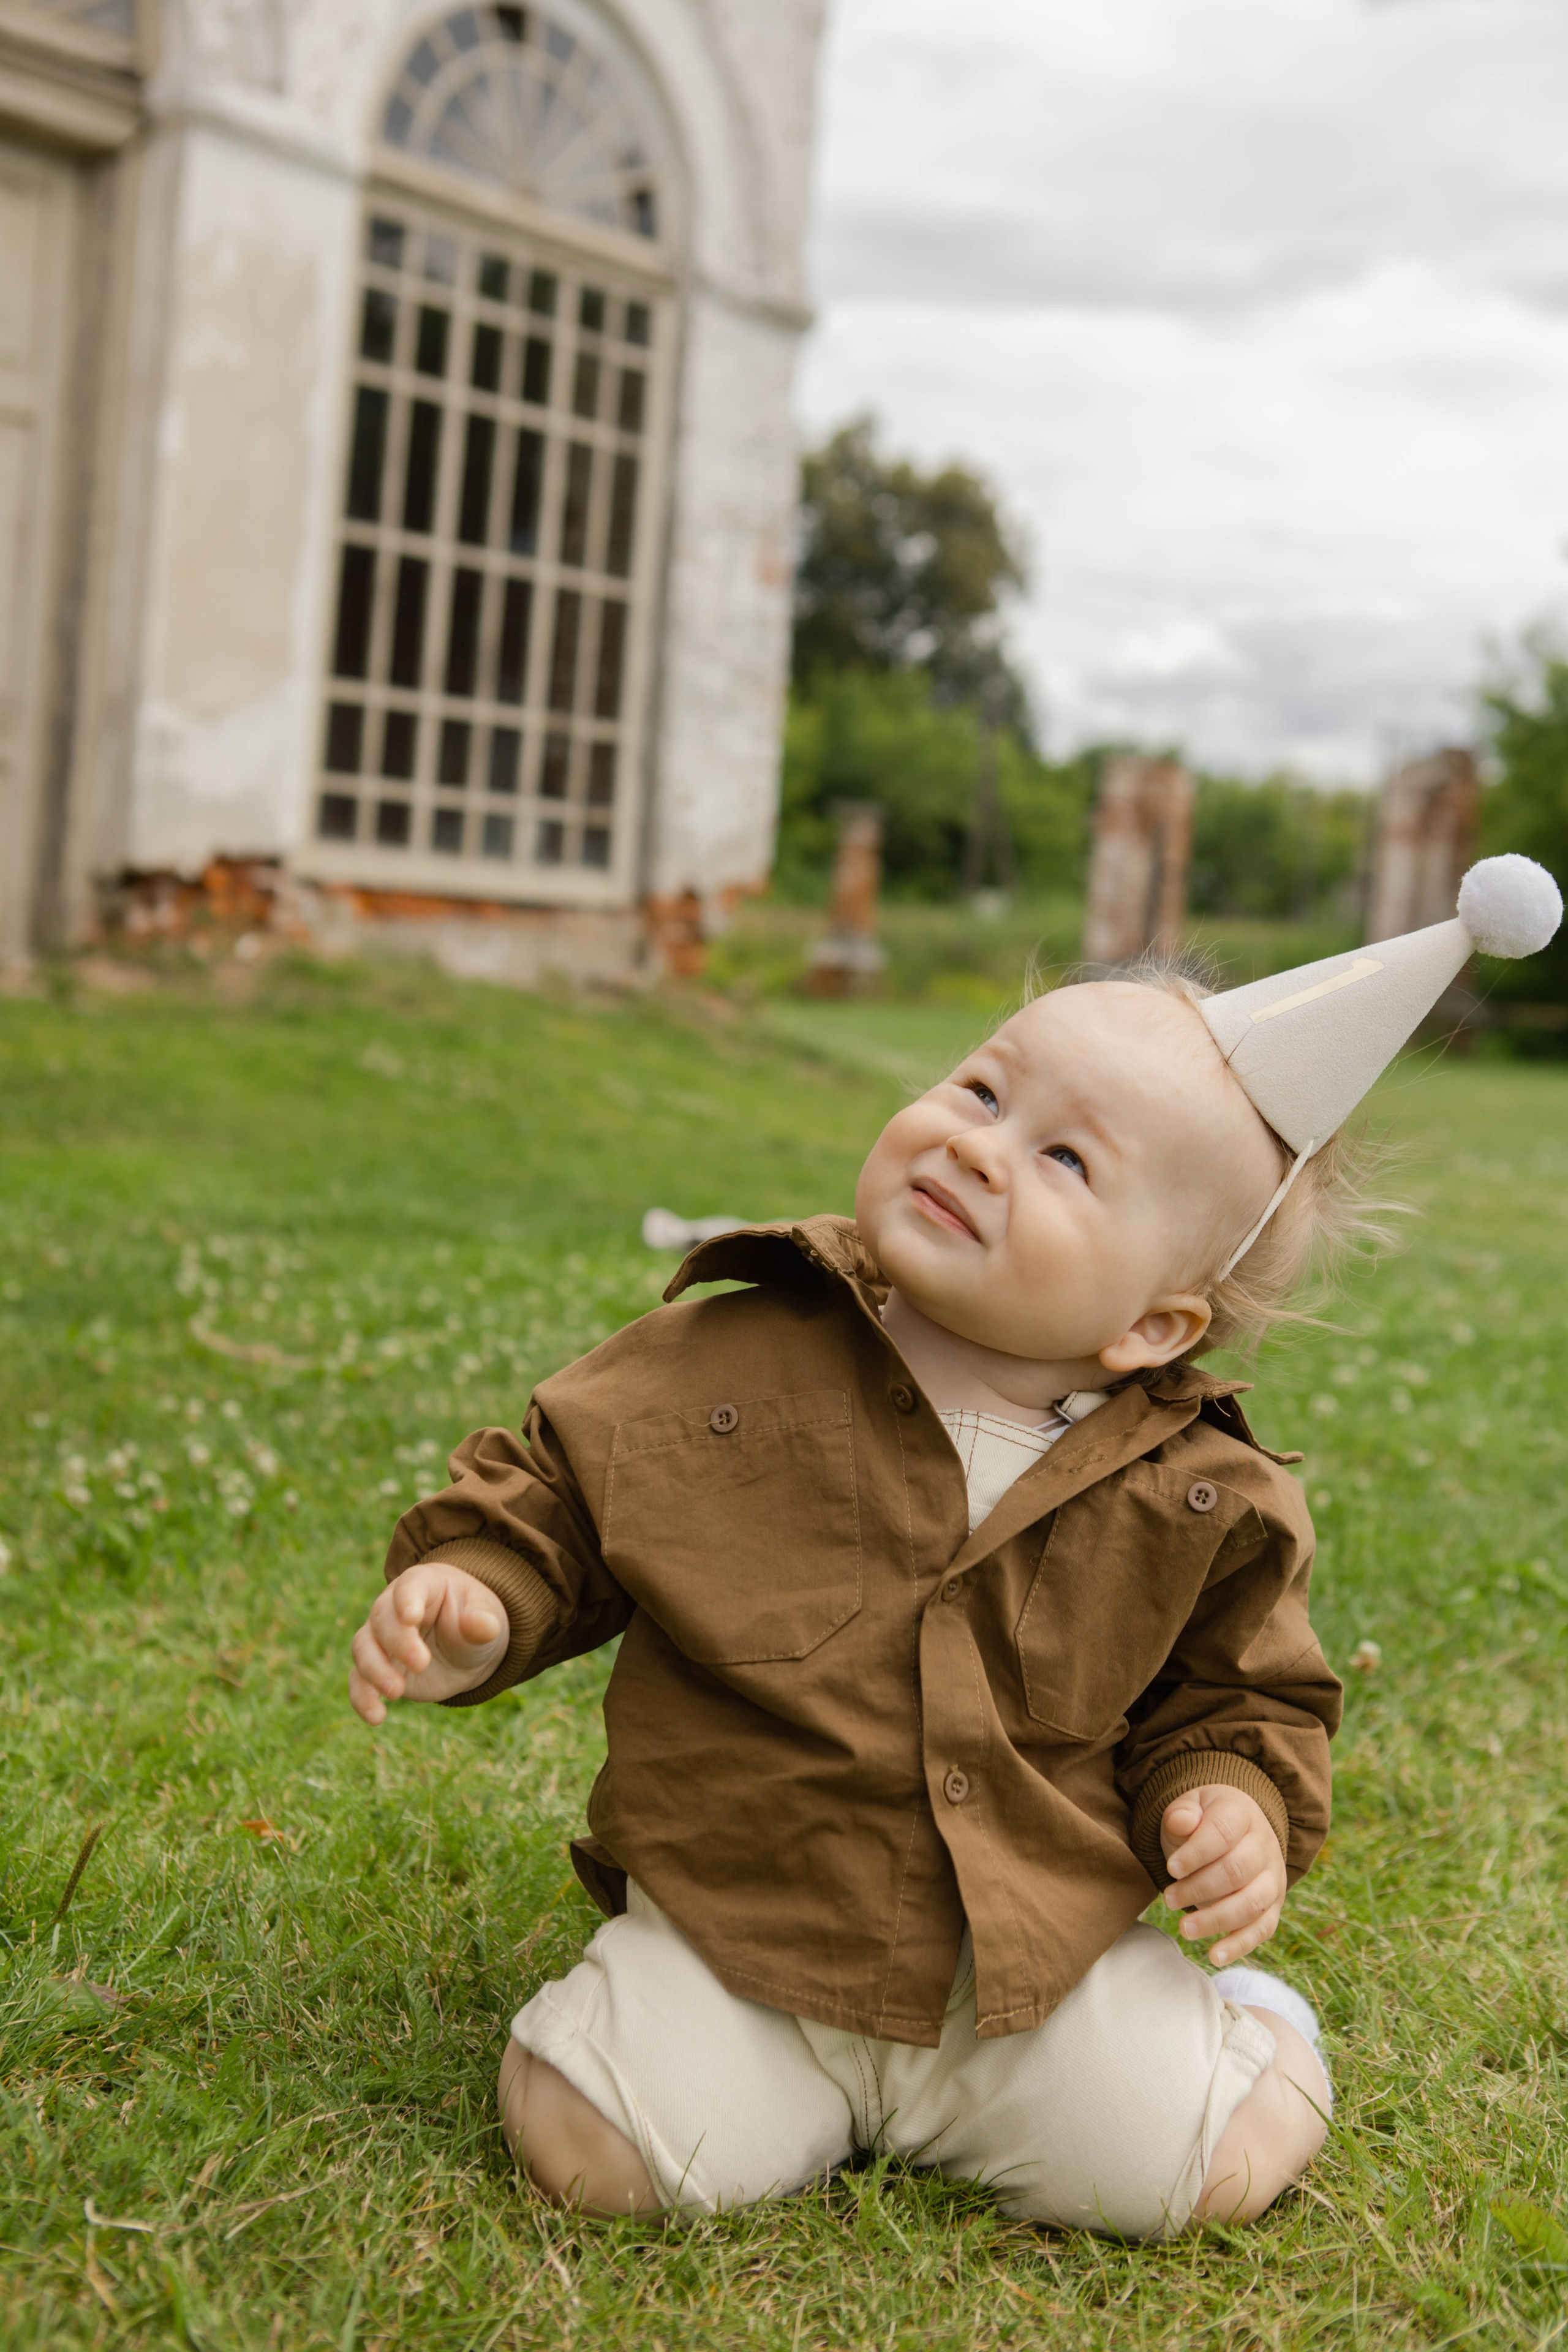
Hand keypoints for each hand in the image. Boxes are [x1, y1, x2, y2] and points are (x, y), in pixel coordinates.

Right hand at [349, 1563, 507, 1722]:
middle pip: (382, 1619)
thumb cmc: (473, 1621)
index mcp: (423, 1585)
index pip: (410, 1587)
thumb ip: (482, 1621)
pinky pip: (359, 1681)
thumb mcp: (486, 1618)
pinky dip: (362, 1698)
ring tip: (397, 1692)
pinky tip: (376, 1717)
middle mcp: (393, 1608)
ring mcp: (381, 1639)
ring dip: (375, 1670)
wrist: (465, 1647)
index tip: (412, 1617)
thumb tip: (484, 1625)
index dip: (408, 1600)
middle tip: (421, 1663)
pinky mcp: (377, 1668)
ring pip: (363, 1648)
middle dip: (398, 1642)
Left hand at [1161, 1785, 1286, 1967]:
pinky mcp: (1273, 1906)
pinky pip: (1262, 1929)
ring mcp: (1272, 1878)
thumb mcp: (1189, 1808)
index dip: (1197, 1852)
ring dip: (1217, 1920)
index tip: (1171, 1869)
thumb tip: (1183, 1822)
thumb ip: (1182, 1815)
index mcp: (1242, 1814)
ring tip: (1185, 1928)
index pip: (1223, 1833)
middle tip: (1169, 1899)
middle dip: (1199, 1889)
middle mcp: (1264, 1846)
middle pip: (1237, 1871)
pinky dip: (1240, 1945)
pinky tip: (1214, 1956)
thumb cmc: (1203, 1822)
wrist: (1235, 1831)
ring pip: (1252, 1904)